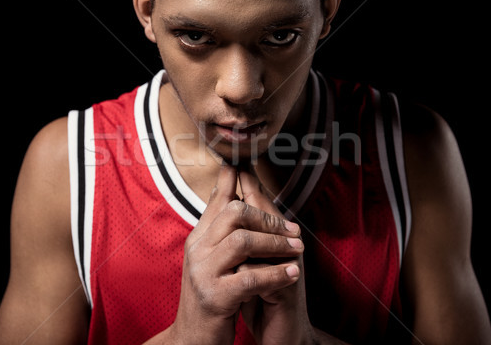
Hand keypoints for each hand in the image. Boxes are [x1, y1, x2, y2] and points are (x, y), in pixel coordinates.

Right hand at [169, 164, 303, 344]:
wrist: (193, 339)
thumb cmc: (212, 296)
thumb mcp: (214, 259)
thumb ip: (224, 230)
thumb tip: (234, 195)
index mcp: (199, 238)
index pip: (218, 200)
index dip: (233, 180)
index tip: (244, 163)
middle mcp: (197, 250)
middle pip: (233, 213)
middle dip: (268, 217)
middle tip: (292, 229)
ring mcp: (203, 273)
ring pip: (243, 241)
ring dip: (276, 243)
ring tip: (297, 249)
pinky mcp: (215, 297)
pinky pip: (250, 278)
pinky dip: (276, 274)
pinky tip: (293, 274)